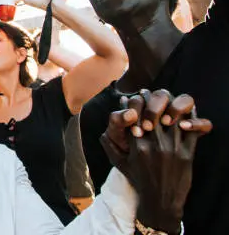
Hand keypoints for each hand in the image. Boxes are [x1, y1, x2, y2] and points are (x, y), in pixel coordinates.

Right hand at [101, 89, 211, 232]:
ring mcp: (173, 149)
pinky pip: (191, 130)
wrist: (160, 201)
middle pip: (153, 113)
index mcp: (137, 146)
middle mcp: (155, 146)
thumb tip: (103, 127)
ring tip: (163, 99)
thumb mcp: (119, 162)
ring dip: (169, 106)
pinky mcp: (188, 154)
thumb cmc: (138, 179)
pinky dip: (189, 120)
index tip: (130, 97)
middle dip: (149, 100)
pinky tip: (183, 115)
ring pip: (172, 118)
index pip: (134, 116)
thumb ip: (110, 144)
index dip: (132, 104)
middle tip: (145, 93)